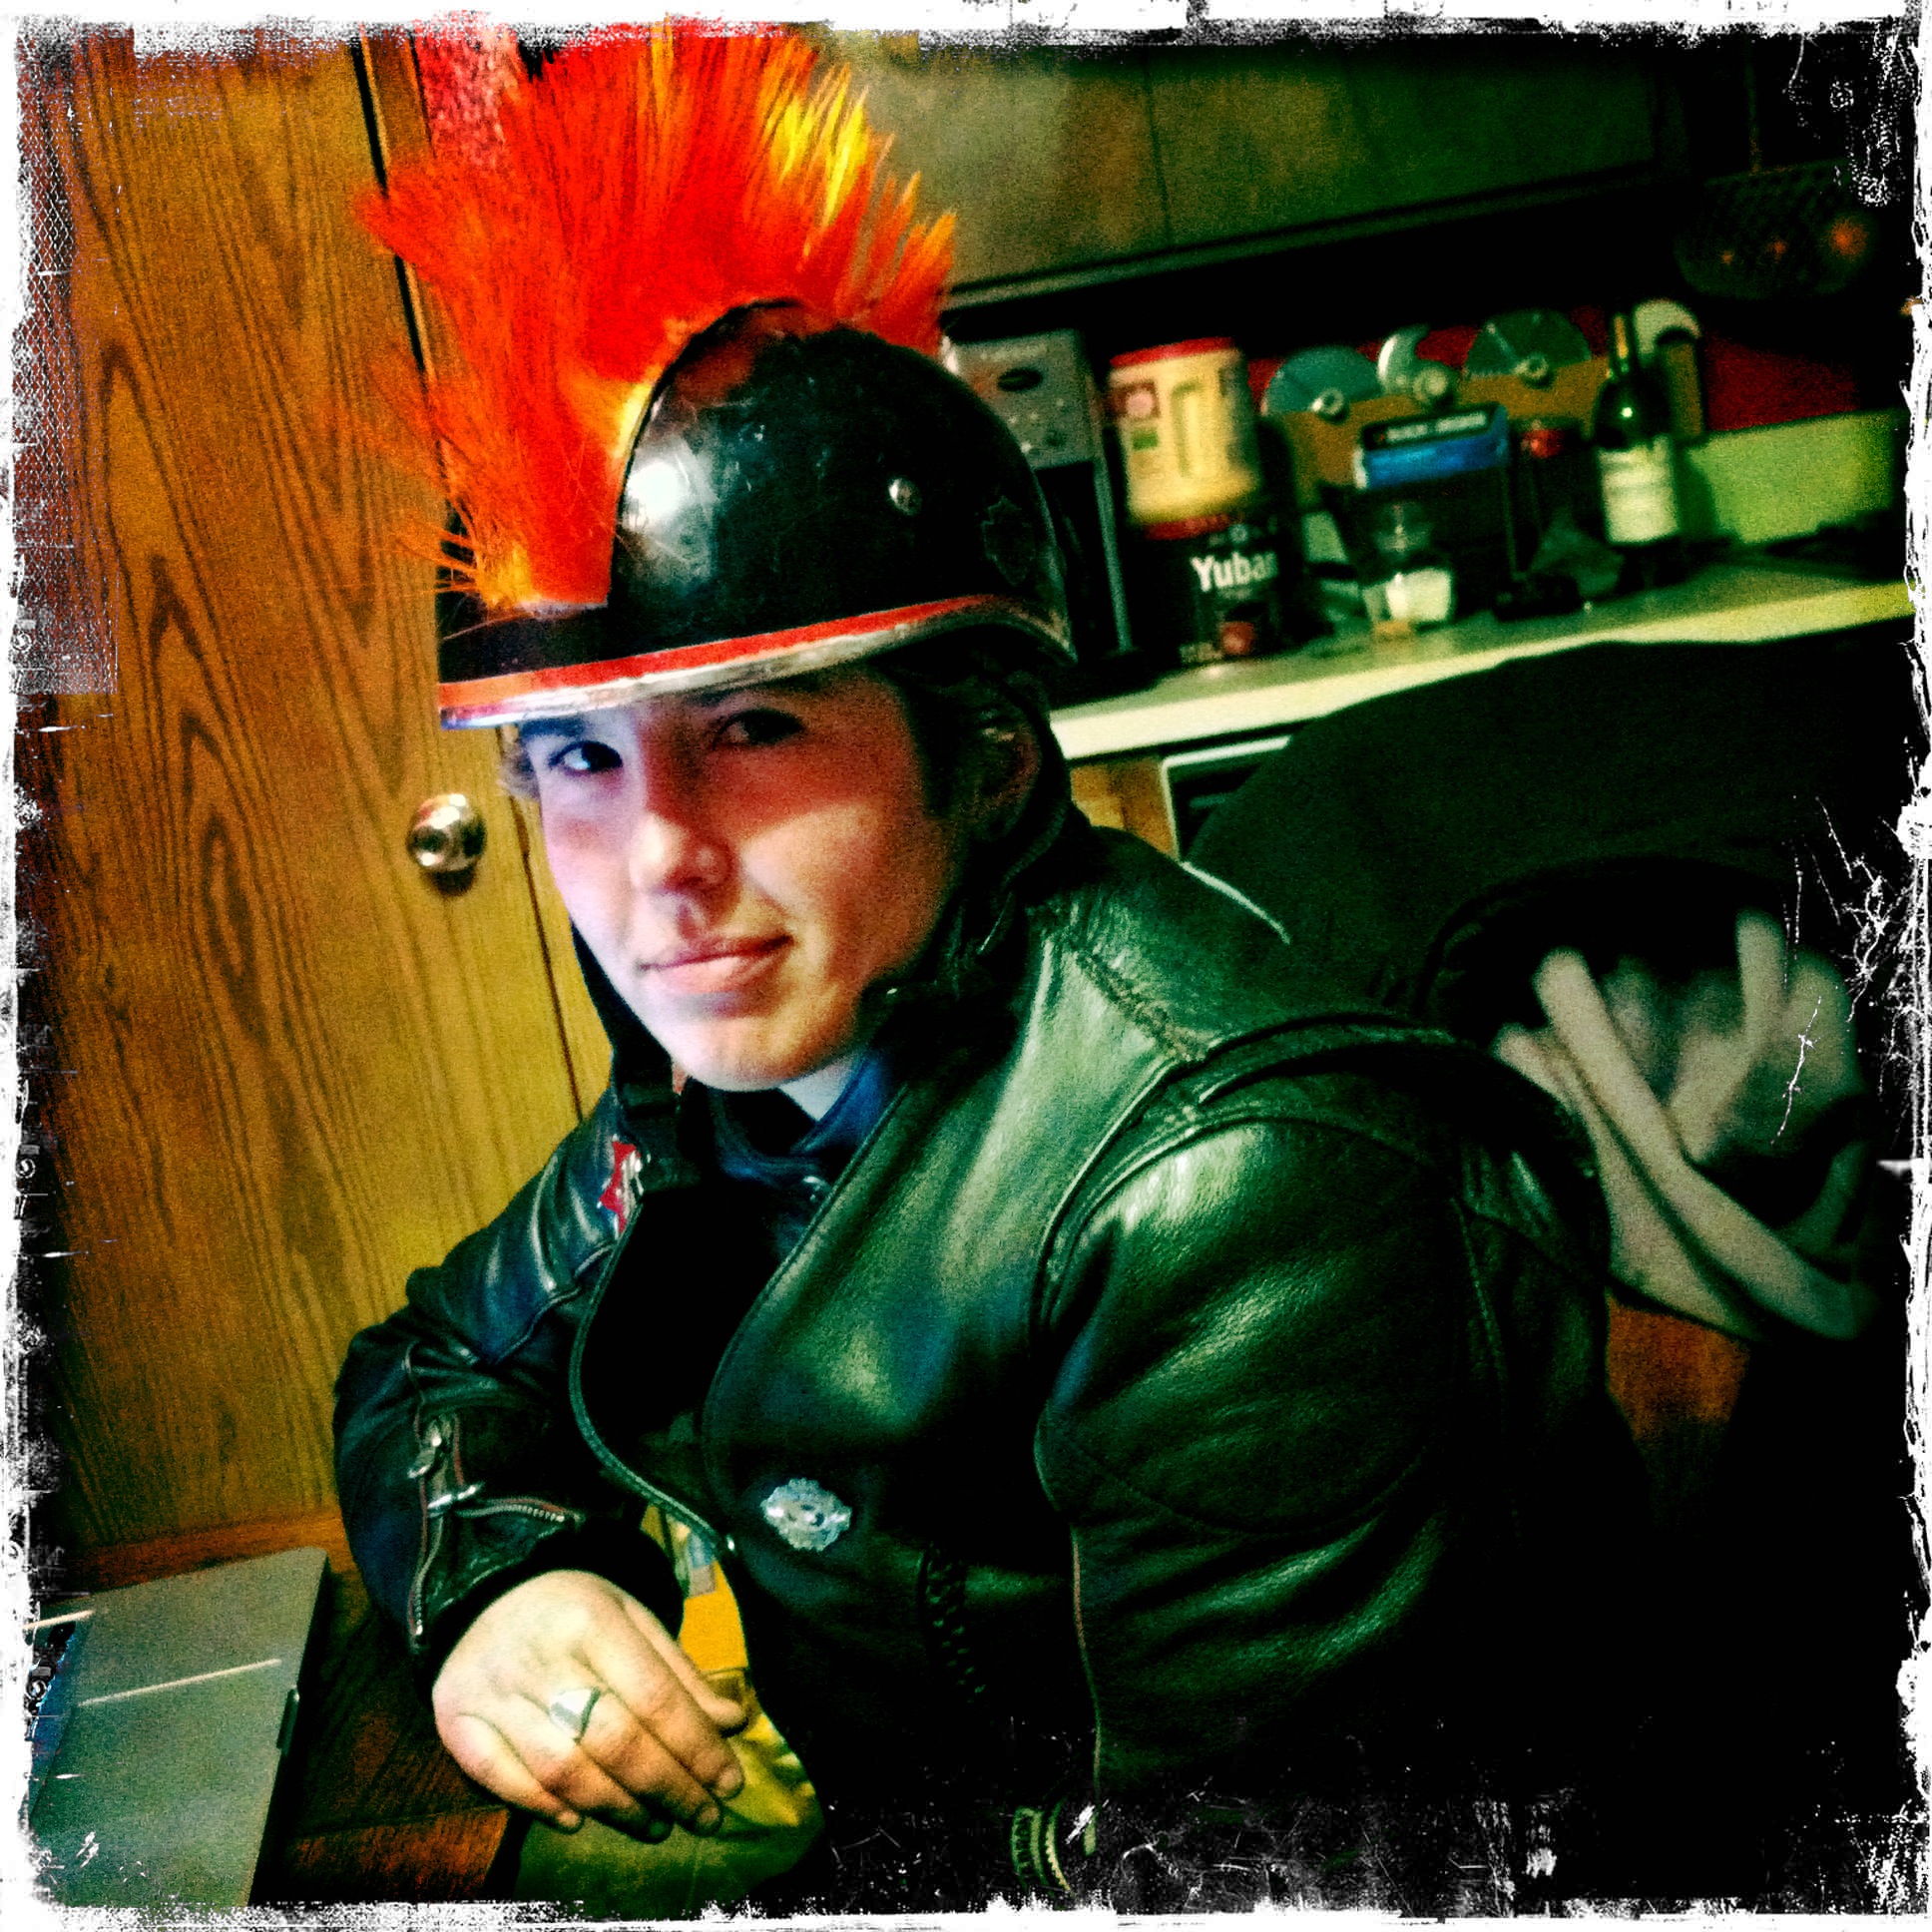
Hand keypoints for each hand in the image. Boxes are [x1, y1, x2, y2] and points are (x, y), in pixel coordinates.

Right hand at [432, 1568, 746, 1833]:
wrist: (483, 1588)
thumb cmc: (573, 1608)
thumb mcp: (632, 1618)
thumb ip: (678, 1674)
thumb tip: (732, 1724)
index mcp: (592, 1621)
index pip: (655, 1699)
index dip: (697, 1749)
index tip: (729, 1784)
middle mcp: (541, 1656)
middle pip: (613, 1742)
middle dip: (667, 1789)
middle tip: (702, 1817)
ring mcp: (493, 1691)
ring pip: (561, 1770)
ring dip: (615, 1809)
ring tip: (654, 1824)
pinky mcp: (454, 1719)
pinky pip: (498, 1778)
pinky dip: (541, 1807)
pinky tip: (578, 1820)